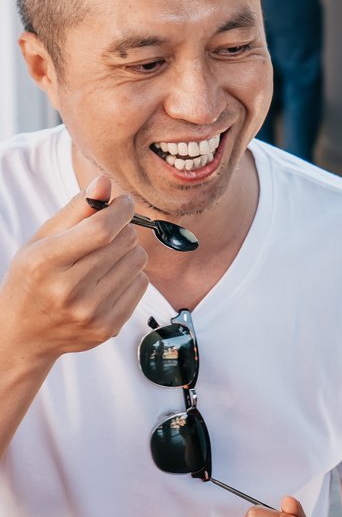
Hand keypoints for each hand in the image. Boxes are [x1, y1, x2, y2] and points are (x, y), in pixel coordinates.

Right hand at [0, 176, 147, 366]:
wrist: (24, 333)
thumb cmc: (34, 278)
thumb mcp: (42, 240)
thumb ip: (76, 210)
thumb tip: (105, 183)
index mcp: (46, 262)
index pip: (101, 229)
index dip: (121, 209)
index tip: (124, 202)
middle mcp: (68, 290)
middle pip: (124, 242)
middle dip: (123, 229)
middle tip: (110, 232)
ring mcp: (91, 312)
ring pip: (138, 261)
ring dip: (128, 252)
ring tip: (106, 257)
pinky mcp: (109, 327)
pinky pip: (142, 284)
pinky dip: (132, 275)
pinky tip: (109, 279)